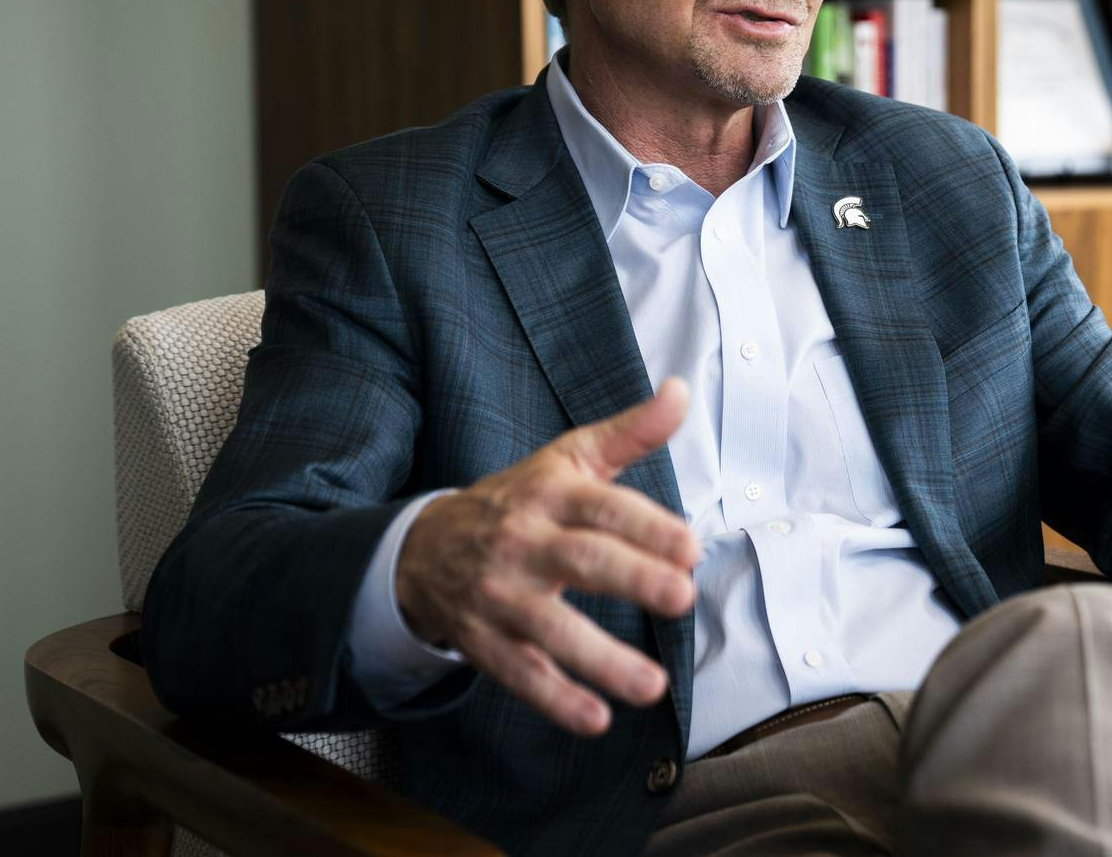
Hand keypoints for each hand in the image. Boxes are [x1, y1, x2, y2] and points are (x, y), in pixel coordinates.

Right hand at [396, 377, 700, 735]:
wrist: (422, 545)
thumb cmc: (519, 498)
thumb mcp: (568, 457)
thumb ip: (630, 431)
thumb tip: (681, 390)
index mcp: (550, 494)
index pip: (602, 508)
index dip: (646, 526)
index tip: (689, 546)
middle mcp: (523, 542)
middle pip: (580, 562)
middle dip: (632, 579)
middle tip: (681, 598)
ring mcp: (500, 595)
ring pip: (550, 629)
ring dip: (602, 659)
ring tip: (653, 686)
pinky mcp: (485, 641)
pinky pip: (521, 673)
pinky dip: (556, 700)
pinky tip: (597, 720)